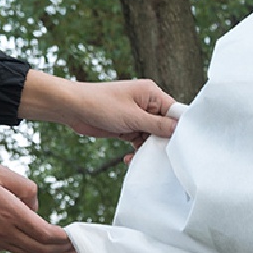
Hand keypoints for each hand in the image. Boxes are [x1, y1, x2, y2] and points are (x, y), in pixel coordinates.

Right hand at [0, 161, 77, 252]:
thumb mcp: (0, 172)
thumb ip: (26, 188)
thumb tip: (36, 208)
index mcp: (10, 214)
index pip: (47, 235)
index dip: (65, 240)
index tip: (77, 238)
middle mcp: (3, 233)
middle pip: (42, 252)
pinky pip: (12, 248)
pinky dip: (27, 247)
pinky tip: (37, 243)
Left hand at [18, 70, 178, 151]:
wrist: (72, 108)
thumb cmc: (100, 105)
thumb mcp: (133, 117)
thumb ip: (158, 125)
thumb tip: (180, 130)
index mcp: (152, 94)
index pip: (175, 112)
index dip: (179, 129)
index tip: (180, 145)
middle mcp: (147, 104)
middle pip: (166, 127)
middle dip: (162, 142)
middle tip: (158, 155)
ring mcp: (138, 116)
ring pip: (153, 137)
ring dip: (148, 149)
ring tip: (138, 156)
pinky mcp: (128, 127)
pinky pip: (140, 141)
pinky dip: (137, 151)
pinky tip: (129, 158)